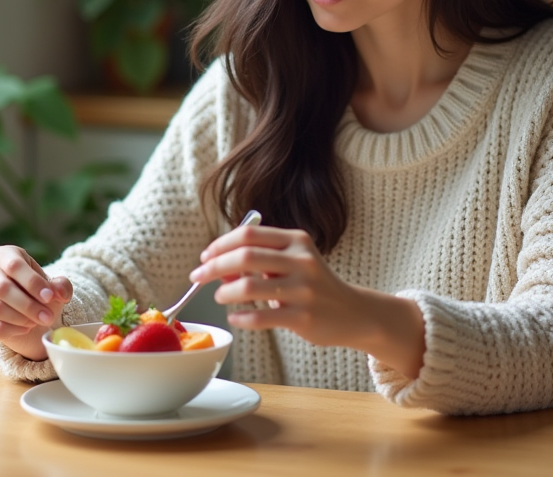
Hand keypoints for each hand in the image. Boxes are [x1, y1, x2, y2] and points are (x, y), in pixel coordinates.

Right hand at [0, 246, 72, 361]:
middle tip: (48, 317)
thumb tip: (59, 293)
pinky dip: (13, 330)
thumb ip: (61, 286)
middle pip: (3, 288)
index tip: (49, 297)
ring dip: (21, 318)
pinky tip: (27, 328)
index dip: (32, 282)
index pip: (14, 265)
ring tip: (38, 321)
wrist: (33, 314)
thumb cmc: (41, 293)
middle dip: (29, 305)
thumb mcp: (55, 286)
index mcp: (6, 255)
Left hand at [189, 225, 425, 377]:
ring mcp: (304, 289)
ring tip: (220, 297)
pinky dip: (241, 318)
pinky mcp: (303, 317)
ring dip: (225, 292)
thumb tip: (218, 270)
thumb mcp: (292, 264)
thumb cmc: (314, 286)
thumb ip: (259, 263)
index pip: (249, 234)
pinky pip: (261, 317)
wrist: (353, 313)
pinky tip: (235, 318)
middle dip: (214, 266)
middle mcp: (302, 260)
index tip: (204, 256)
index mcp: (296, 240)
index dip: (220, 244)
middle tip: (198, 276)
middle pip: (245, 256)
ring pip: (250, 286)